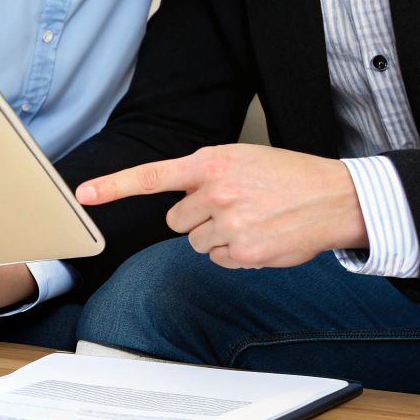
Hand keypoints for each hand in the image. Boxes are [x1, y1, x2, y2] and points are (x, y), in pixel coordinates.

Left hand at [76, 145, 367, 268]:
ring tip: (252, 221)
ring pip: (197, 242)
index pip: (152, 176)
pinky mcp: (243, 252)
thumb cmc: (289, 177)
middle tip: (233, 208)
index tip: (84, 193)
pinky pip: (219, 260)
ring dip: (217, 236)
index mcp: (212, 162)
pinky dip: (234, 254)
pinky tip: (260, 238)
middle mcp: (215, 192)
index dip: (114, 185)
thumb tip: (180, 202)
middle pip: (176, 220)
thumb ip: (206, 175)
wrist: (335, 198)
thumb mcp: (243, 160)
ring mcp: (228, 224)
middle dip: (198, 218)